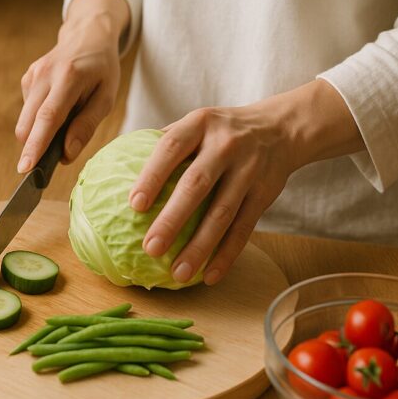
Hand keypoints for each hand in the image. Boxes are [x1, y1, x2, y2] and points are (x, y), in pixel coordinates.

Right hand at [15, 0, 128, 171]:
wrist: (87, 35)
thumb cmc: (102, 69)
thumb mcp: (107, 97)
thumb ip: (87, 125)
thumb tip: (67, 154)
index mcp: (69, 78)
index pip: (48, 118)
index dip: (35, 146)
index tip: (25, 169)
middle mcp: (45, 75)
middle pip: (29, 123)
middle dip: (31, 149)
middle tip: (44, 167)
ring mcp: (32, 75)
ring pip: (25, 120)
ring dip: (38, 135)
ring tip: (64, 127)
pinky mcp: (27, 78)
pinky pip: (28, 111)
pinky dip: (39, 120)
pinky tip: (58, 108)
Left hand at [129, 80, 363, 285]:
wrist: (280, 128)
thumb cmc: (221, 131)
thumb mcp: (196, 122)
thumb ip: (165, 142)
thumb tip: (116, 170)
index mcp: (199, 124)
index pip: (171, 148)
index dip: (152, 175)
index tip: (133, 205)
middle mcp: (225, 145)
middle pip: (196, 185)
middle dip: (173, 219)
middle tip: (150, 248)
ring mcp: (248, 170)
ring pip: (222, 213)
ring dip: (200, 247)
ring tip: (177, 273)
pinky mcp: (265, 193)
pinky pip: (244, 228)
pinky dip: (227, 255)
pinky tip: (208, 276)